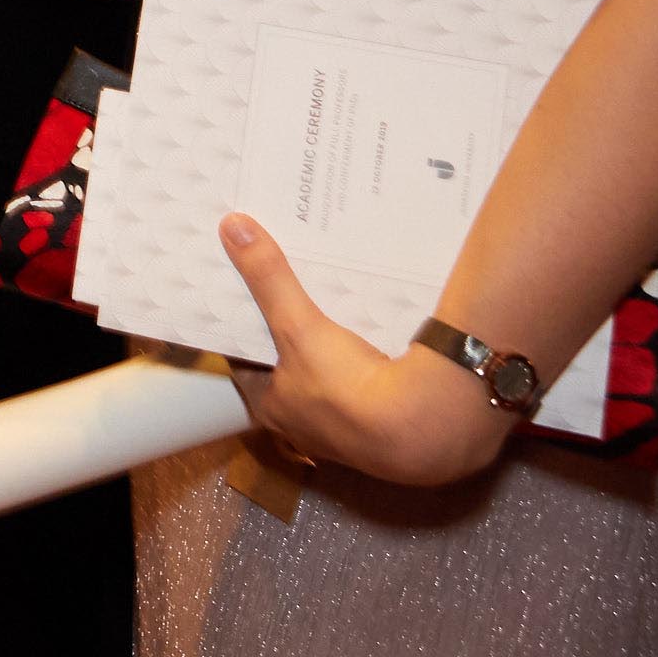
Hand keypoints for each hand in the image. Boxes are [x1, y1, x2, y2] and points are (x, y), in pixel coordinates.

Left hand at [216, 215, 514, 488]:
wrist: (425, 430)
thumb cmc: (346, 387)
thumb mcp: (298, 327)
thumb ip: (268, 279)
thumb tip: (232, 226)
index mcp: (271, 407)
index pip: (246, 362)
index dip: (245, 329)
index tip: (248, 298)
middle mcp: (303, 424)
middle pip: (289, 369)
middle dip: (292, 338)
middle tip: (294, 298)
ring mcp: (346, 429)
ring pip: (329, 380)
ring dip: (331, 353)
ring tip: (332, 311)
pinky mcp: (385, 424)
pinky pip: (368, 386)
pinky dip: (367, 364)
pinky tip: (375, 337)